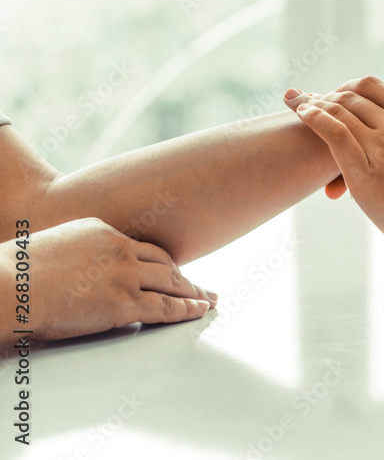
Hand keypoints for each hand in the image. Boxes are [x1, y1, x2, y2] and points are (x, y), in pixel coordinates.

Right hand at [1, 218, 216, 343]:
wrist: (6, 286)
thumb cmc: (16, 273)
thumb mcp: (55, 247)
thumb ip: (79, 252)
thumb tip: (83, 268)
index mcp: (102, 230)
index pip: (143, 248)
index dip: (162, 262)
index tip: (174, 270)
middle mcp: (119, 248)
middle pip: (164, 262)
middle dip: (184, 277)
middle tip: (201, 287)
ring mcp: (124, 275)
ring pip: (171, 282)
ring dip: (192, 293)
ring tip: (206, 300)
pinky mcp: (124, 302)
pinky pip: (166, 306)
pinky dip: (187, 309)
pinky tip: (199, 310)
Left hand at [292, 77, 383, 281]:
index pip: (376, 87)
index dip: (349, 87)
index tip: (334, 93)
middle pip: (353, 95)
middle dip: (327, 94)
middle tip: (308, 99)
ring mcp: (383, 147)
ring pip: (339, 108)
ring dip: (314, 102)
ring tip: (297, 103)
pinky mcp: (365, 171)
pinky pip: (332, 130)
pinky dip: (312, 116)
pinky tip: (301, 113)